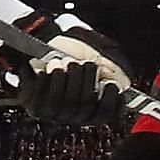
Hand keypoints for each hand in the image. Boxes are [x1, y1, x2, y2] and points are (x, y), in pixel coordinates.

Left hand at [0, 14, 132, 124]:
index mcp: (93, 106)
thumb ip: (113, 66)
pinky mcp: (35, 108)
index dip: (110, 102)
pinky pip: (43, 98)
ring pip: (65, 103)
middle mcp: (75, 115)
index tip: (111, 84)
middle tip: (84, 63)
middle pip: (85, 105)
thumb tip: (123, 83)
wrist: (40, 43)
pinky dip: (47, 79)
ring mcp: (55, 114)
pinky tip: (48, 68)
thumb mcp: (96, 53)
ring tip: (63, 62)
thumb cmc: (71, 49)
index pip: (106, 113)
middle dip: (86, 81)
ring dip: (66, 78)